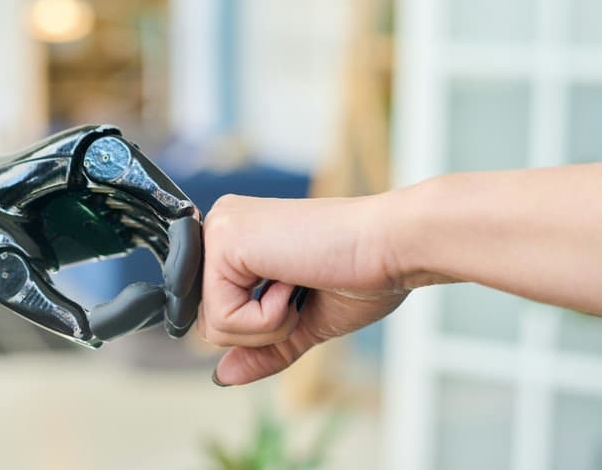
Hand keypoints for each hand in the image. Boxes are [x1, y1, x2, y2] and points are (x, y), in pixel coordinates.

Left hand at [197, 193, 411, 385]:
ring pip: (212, 326)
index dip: (259, 325)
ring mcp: (220, 230)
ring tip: (299, 284)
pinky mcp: (225, 240)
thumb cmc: (362, 272)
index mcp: (237, 238)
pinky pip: (223, 318)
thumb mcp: (303, 321)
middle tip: (300, 290)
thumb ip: (262, 348)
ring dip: (268, 325)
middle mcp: (222, 226)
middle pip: (208, 323)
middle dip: (262, 330)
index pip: (218, 312)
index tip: (297, 290)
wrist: (394, 244)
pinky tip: (295, 280)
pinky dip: (268, 318)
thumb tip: (222, 376)